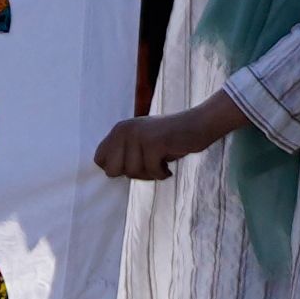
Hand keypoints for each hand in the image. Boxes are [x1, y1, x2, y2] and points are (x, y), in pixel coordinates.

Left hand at [94, 90, 250, 180]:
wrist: (200, 124)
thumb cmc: (171, 139)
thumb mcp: (141, 143)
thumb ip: (124, 154)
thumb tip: (108, 173)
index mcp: (118, 130)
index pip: (99, 160)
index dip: (117, 169)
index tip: (137, 164)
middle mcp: (124, 130)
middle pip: (113, 171)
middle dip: (133, 174)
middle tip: (150, 165)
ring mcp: (138, 136)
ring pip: (133, 173)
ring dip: (151, 174)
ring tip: (162, 162)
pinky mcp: (154, 143)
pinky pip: (152, 171)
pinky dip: (163, 173)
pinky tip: (170, 165)